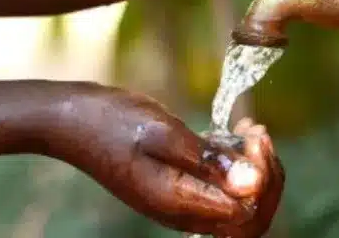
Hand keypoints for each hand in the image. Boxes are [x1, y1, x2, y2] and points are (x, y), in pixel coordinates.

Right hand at [47, 86, 283, 236]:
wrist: (71, 121)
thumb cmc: (113, 122)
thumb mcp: (163, 133)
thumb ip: (208, 161)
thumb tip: (252, 185)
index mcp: (180, 204)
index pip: (248, 214)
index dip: (263, 180)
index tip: (254, 138)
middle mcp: (184, 212)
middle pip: (250, 216)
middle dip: (267, 177)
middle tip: (258, 135)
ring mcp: (181, 202)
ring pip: (239, 203)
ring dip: (255, 168)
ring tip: (250, 131)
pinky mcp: (179, 186)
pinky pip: (221, 188)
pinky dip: (237, 165)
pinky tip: (235, 134)